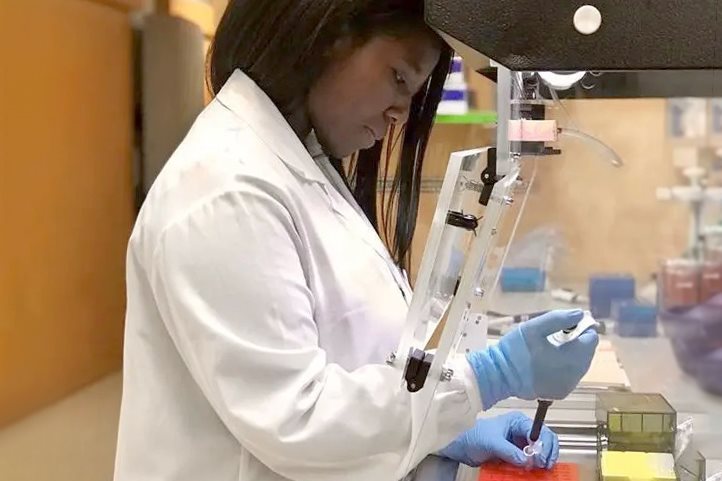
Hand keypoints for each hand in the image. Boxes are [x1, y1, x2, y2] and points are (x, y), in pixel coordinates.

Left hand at [439, 412, 558, 467]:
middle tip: (544, 465)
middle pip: (545, 439)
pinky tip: (535, 471)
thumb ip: (509, 450)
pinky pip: (532, 460)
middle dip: (547, 452)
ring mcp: (521, 443)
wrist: (463, 448)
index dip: (544, 444)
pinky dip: (536, 465)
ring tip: (542, 469)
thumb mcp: (491, 442)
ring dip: (544, 459)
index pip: (539, 431)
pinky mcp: (518, 454)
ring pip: (541, 450)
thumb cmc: (474, 437)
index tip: (541, 459)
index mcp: (518, 421)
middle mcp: (522, 430)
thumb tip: (526, 459)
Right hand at [467, 309, 598, 407]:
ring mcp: (568, 385)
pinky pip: (571, 375)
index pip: (591, 340)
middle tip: (560, 333)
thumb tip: (579, 314)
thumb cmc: (515, 350)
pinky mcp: (560, 393)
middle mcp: (574, 374)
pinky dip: (567, 366)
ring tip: (554, 346)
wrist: (499, 376)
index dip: (583, 328)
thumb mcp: (534, 327)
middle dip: (578, 341)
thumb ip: (558, 319)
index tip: (570, 323)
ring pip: (580, 365)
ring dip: (573, 354)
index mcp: (571, 357)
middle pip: (587, 353)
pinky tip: (551, 360)